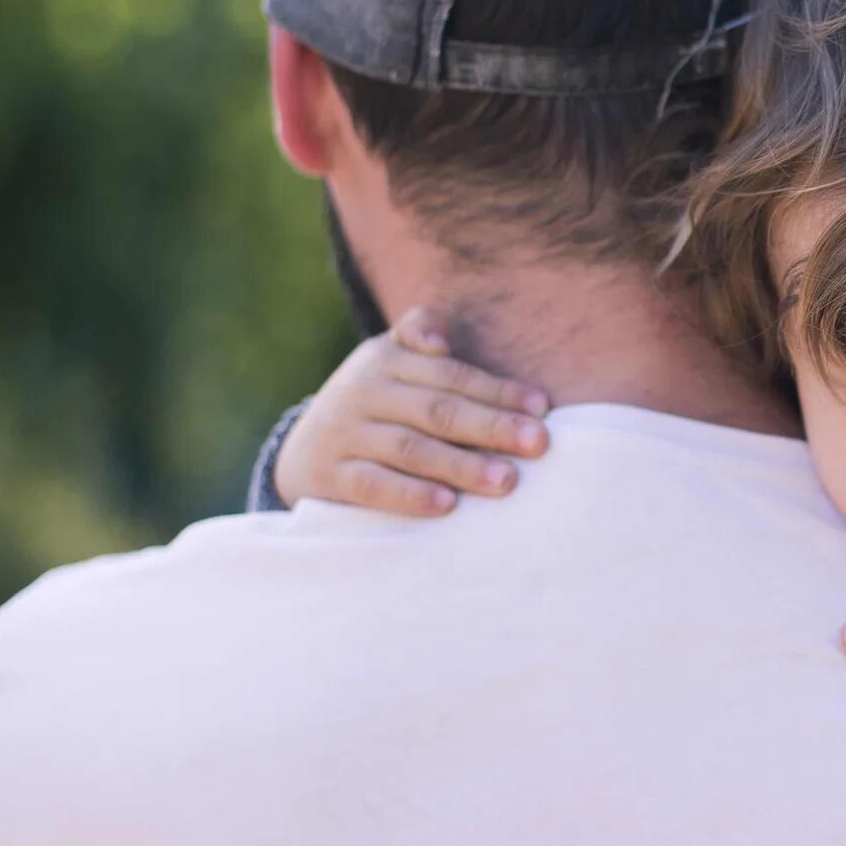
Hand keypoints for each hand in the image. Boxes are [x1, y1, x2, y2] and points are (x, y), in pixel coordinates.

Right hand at [273, 306, 550, 515]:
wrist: (303, 453)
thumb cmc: (373, 407)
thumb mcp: (390, 365)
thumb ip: (420, 340)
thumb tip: (441, 339)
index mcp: (386, 360)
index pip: (451, 375)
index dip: (498, 391)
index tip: (542, 409)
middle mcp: (363, 392)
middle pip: (437, 409)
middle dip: (492, 427)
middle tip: (539, 444)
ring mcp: (343, 434)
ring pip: (409, 448)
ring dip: (461, 465)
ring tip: (507, 480)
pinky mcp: (328, 475)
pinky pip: (373, 485)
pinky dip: (410, 494)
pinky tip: (447, 506)